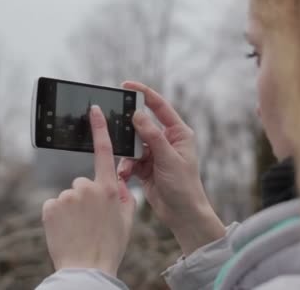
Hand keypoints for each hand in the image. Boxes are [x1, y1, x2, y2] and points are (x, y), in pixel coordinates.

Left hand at [42, 105, 135, 276]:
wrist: (87, 267)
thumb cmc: (110, 245)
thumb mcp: (127, 219)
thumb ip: (123, 195)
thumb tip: (118, 182)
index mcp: (109, 188)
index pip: (103, 150)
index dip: (99, 128)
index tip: (93, 109)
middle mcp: (87, 187)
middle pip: (83, 183)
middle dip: (86, 197)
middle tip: (91, 220)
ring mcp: (67, 196)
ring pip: (69, 196)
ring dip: (72, 208)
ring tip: (78, 228)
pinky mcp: (50, 206)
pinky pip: (55, 205)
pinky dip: (59, 216)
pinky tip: (66, 230)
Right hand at [117, 81, 224, 255]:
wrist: (182, 215)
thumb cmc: (184, 186)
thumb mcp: (168, 158)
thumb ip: (152, 136)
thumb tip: (138, 114)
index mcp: (179, 133)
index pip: (160, 106)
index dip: (144, 93)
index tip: (126, 85)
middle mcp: (167, 141)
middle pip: (142, 125)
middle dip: (129, 129)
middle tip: (115, 127)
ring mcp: (155, 154)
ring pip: (133, 145)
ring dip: (127, 155)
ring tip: (127, 166)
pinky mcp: (145, 168)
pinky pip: (130, 161)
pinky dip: (126, 167)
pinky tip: (125, 176)